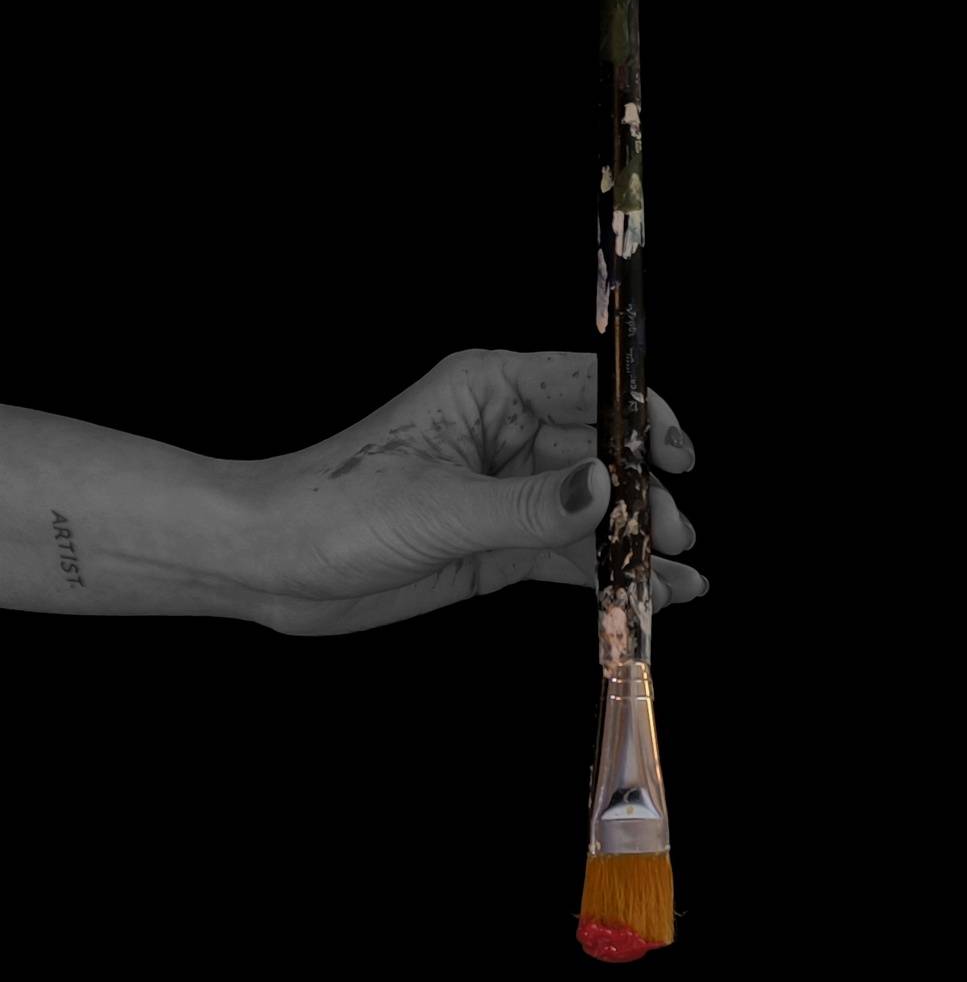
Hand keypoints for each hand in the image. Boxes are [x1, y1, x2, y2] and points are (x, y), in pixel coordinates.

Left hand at [246, 349, 705, 635]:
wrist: (272, 566)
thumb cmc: (334, 510)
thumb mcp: (441, 508)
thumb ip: (529, 505)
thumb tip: (606, 491)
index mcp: (488, 390)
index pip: (586, 387)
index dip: (641, 418)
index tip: (679, 456)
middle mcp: (503, 434)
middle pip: (598, 455)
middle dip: (644, 496)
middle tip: (674, 536)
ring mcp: (502, 492)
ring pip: (587, 512)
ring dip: (632, 542)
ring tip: (677, 578)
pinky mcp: (494, 544)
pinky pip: (563, 554)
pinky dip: (602, 574)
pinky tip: (644, 594)